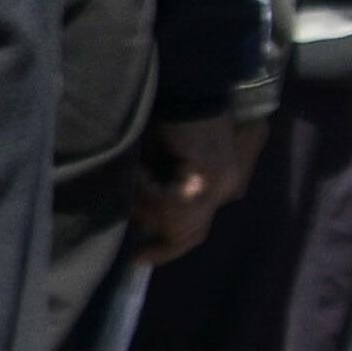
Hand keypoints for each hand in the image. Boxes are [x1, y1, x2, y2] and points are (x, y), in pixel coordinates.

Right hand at [127, 111, 268, 266]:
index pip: (196, 231)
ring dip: (144, 205)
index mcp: (217, 188)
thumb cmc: (168, 123)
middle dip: (152, 233)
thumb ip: (156, 196)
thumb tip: (139, 226)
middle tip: (126, 227)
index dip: (168, 249)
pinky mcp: (212, 177)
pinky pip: (173, 204)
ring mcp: (222, 185)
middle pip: (189, 232)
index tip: (137, 259)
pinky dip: (148, 192)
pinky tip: (138, 172)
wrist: (185, 91)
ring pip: (176, 221)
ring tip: (132, 180)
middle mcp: (225, 190)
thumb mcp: (157, 168)